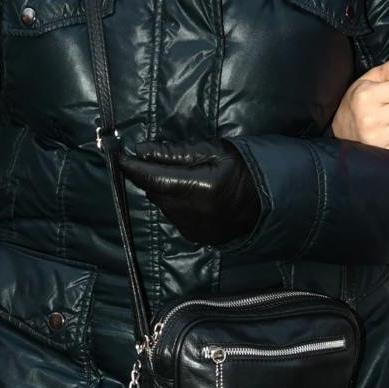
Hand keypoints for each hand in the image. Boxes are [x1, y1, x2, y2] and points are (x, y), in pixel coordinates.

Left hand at [118, 139, 261, 246]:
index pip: (153, 177)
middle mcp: (194, 212)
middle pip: (154, 192)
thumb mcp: (214, 150)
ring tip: (178, 177)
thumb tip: (141, 151)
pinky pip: (174, 217)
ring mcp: (195, 228)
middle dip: (150, 176)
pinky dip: (174, 204)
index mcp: (200, 187)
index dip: (133, 167)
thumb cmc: (244, 168)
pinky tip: (189, 194)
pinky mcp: (197, 237)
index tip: (119, 156)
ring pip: (162, 206)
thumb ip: (176, 152)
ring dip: (162, 190)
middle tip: (153, 161)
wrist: (269, 202)